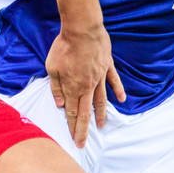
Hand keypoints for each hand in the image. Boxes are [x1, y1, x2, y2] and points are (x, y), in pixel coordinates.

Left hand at [44, 25, 122, 146]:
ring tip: (101, 126)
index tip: (74, 140)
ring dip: (101, 114)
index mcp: (73, 88)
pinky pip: (114, 81)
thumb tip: (60, 104)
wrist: (82, 29)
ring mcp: (100, 77)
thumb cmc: (64, 46)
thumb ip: (56, 88)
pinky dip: (118, 91)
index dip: (72, 127)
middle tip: (84, 143)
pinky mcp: (107, 66)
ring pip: (101, 100)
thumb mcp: (52, 67)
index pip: (72, 112)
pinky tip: (122, 100)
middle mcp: (88, 86)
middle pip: (86, 112)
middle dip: (84, 129)